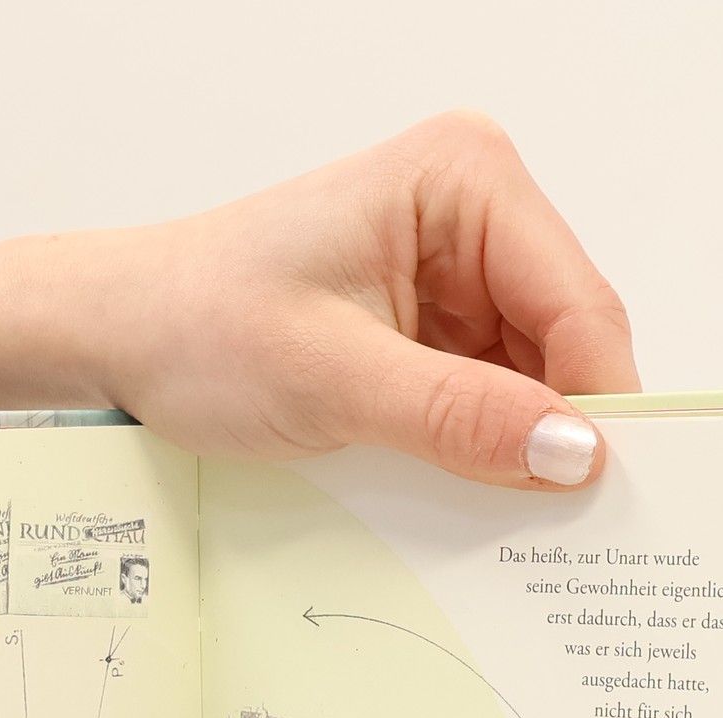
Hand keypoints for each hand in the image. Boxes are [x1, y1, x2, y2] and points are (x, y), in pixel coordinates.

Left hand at [94, 112, 637, 489]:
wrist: (121, 334)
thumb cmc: (198, 326)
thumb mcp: (330, 379)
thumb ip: (456, 416)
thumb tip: (571, 454)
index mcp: (464, 179)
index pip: (578, 303)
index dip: (599, 405)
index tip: (602, 500)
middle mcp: (475, 211)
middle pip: (568, 340)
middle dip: (563, 431)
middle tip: (562, 533)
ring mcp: (456, 270)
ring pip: (536, 377)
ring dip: (522, 448)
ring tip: (503, 519)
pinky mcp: (432, 324)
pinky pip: (491, 394)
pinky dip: (486, 447)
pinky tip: (469, 493)